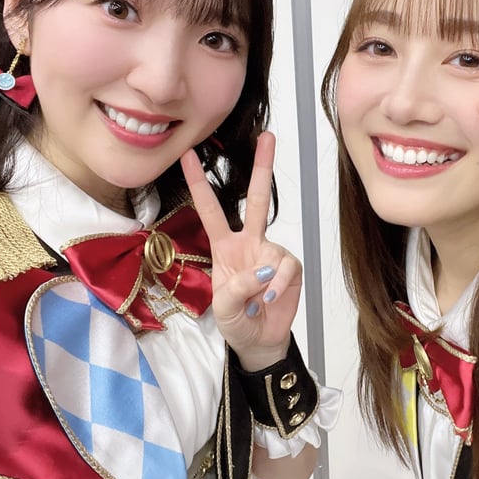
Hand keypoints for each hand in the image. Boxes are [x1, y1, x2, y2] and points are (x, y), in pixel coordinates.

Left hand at [181, 131, 301, 370]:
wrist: (260, 341)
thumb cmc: (236, 321)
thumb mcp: (222, 308)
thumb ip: (235, 288)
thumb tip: (262, 269)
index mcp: (224, 246)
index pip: (210, 209)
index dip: (198, 183)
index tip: (188, 155)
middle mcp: (249, 242)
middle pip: (256, 199)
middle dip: (262, 168)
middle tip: (268, 137)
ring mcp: (271, 253)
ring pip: (272, 250)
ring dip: (262, 282)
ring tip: (255, 304)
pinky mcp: (290, 267)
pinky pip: (285, 268)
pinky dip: (277, 286)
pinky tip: (268, 301)